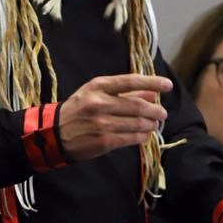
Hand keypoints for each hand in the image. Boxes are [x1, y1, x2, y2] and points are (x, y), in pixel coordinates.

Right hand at [57, 74, 172, 161]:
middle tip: (162, 113)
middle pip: (137, 105)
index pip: (131, 81)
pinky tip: (145, 134)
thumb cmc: (79, 109)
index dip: (152, 82)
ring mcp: (102, 123)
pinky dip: (142, 136)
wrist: (55, 133)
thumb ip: (125, 92)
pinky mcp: (104, 141)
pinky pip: (131, 138)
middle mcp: (100, 103)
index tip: (167, 85)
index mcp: (98, 86)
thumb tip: (151, 92)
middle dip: (155, 110)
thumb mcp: (97, 93)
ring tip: (154, 123)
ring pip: (137, 123)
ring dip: (150, 124)